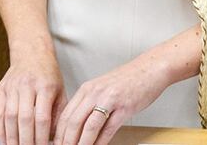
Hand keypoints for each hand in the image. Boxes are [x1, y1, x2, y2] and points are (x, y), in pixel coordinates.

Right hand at [0, 47, 65, 144]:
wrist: (31, 52)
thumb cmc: (48, 74)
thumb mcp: (60, 91)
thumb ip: (58, 114)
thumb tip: (55, 139)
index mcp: (45, 86)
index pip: (42, 117)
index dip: (42, 137)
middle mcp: (27, 85)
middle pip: (24, 119)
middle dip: (26, 140)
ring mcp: (11, 86)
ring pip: (9, 117)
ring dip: (12, 138)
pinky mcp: (1, 89)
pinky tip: (4, 140)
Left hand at [53, 57, 171, 144]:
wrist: (150, 68)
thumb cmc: (127, 80)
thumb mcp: (102, 89)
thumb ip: (89, 104)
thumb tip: (78, 126)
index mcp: (87, 89)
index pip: (65, 114)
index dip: (58, 133)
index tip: (56, 143)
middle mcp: (94, 93)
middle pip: (73, 122)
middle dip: (66, 141)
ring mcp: (109, 100)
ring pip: (88, 127)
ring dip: (81, 144)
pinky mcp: (124, 107)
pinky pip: (108, 129)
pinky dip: (100, 142)